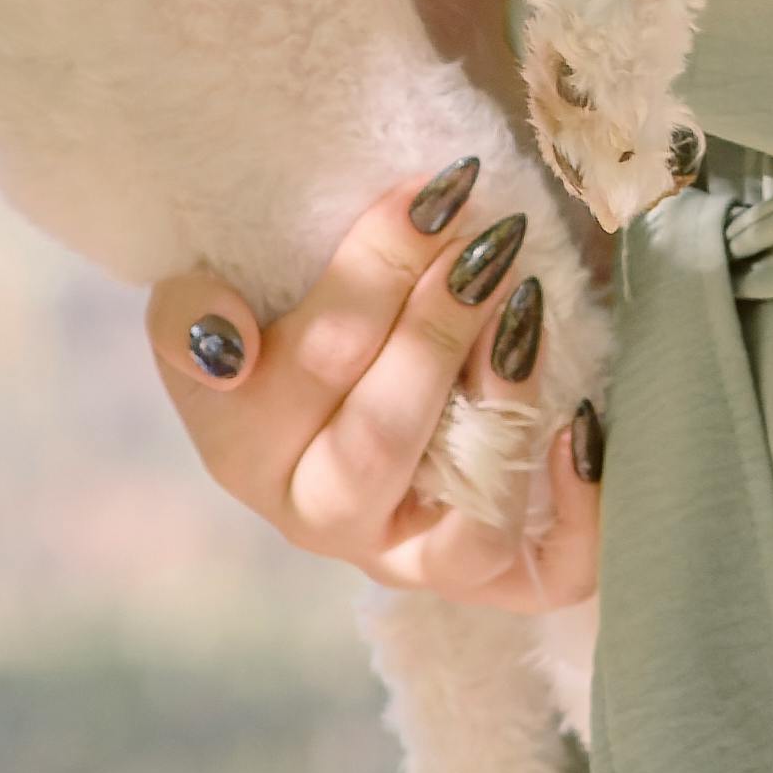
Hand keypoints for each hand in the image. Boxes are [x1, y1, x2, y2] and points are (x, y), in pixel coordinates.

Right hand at [152, 168, 601, 610]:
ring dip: (504, 413)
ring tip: (525, 315)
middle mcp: (320, 518)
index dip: (378, 272)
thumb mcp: (212, 296)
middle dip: (440, 329)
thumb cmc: (282, 316)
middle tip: (490, 239)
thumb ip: (191, 311)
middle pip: (380, 444)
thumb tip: (228, 345)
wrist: (341, 365)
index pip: (310, 364)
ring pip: (465, 533)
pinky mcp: (485, 576)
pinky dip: (579, 518)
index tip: (437, 194)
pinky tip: (582, 426)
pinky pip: (545, 578)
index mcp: (242, 449)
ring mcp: (406, 555)